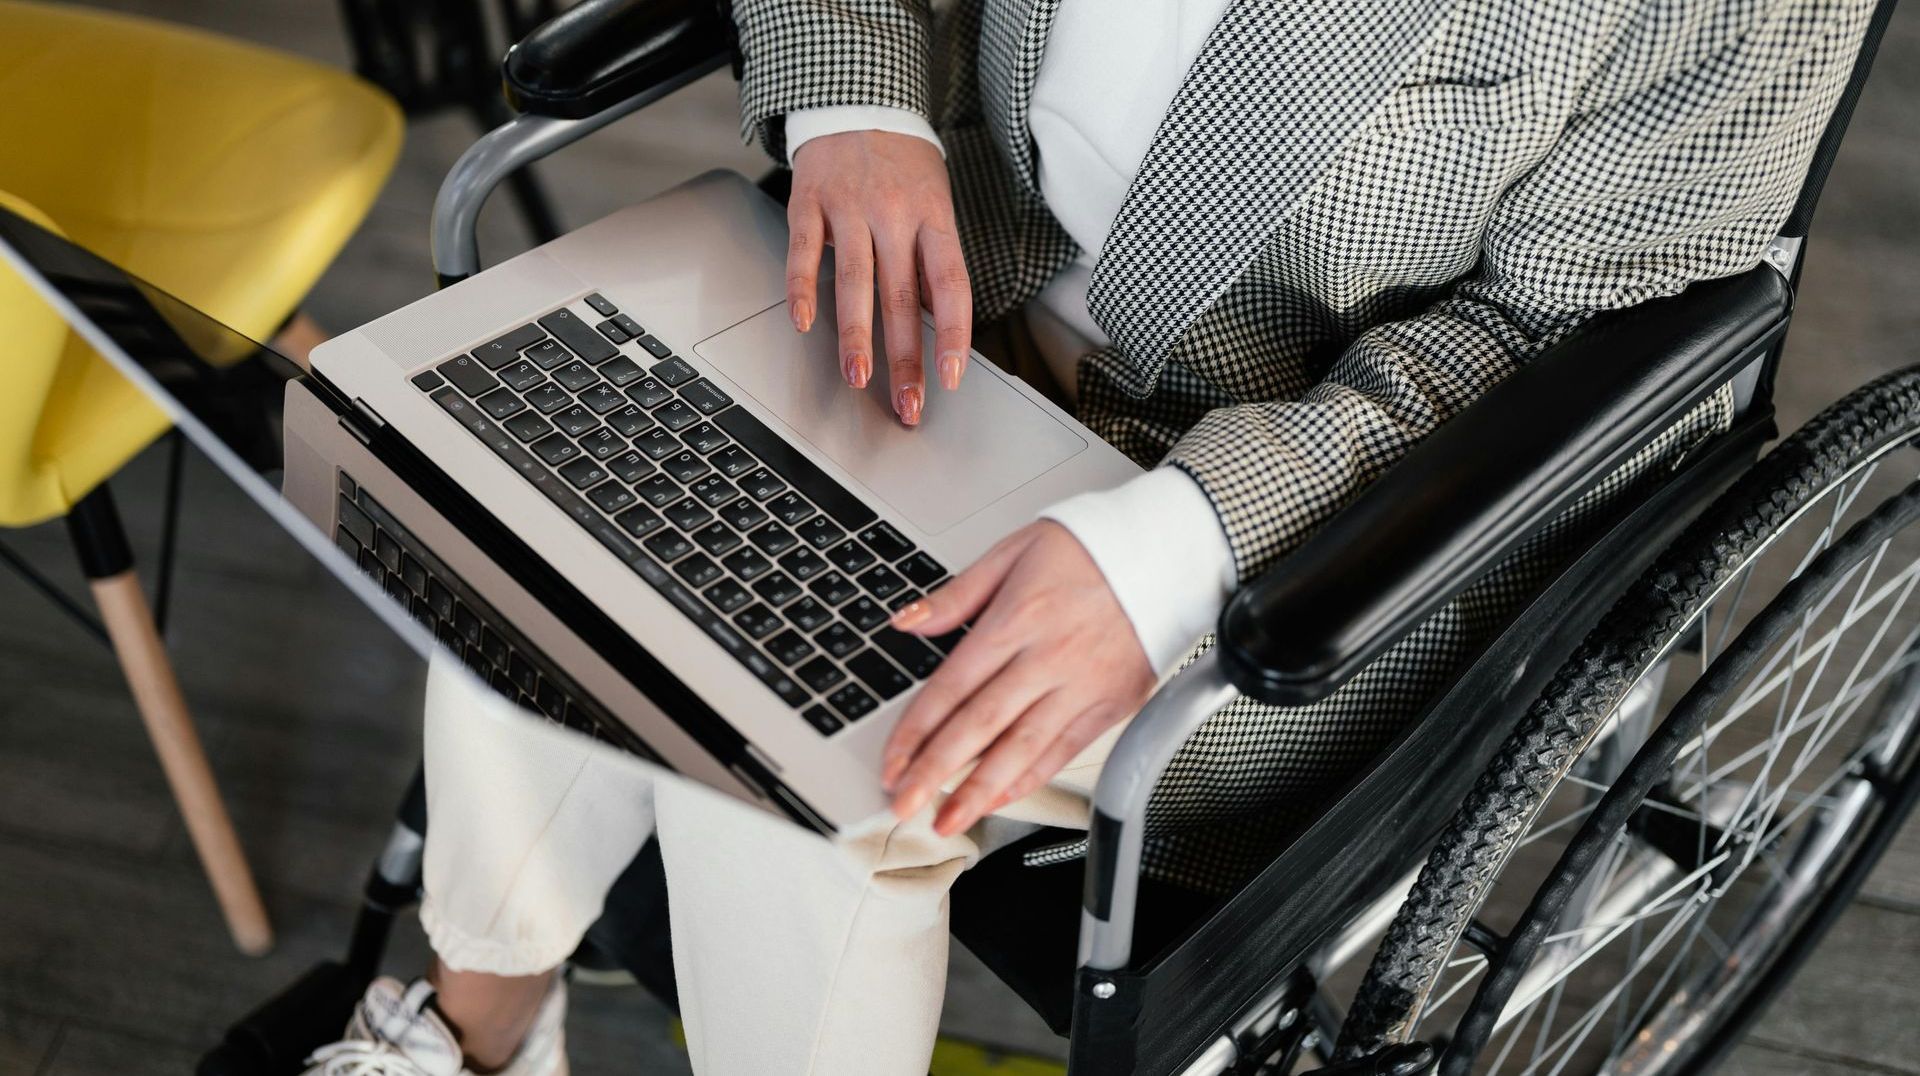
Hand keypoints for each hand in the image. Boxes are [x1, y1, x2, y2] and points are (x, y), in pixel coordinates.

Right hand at [787, 130, 971, 425]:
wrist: (858, 101)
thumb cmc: (902, 164)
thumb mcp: (934, 204)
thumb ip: (931, 261)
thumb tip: (938, 323)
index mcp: (933, 217)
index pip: (950, 284)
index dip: (951, 334)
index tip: (949, 377)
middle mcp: (894, 214)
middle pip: (902, 295)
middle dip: (904, 356)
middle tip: (907, 401)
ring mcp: (850, 207)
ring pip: (855, 280)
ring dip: (856, 335)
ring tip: (858, 377)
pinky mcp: (809, 202)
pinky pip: (804, 251)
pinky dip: (803, 288)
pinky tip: (805, 322)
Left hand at [881, 522, 1155, 835]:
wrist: (1169, 551)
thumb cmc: (1092, 548)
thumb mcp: (1015, 550)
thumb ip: (958, 594)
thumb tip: (906, 622)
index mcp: (1017, 619)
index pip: (952, 687)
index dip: (916, 731)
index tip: (892, 762)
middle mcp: (1048, 658)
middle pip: (980, 726)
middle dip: (935, 773)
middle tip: (903, 806)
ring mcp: (1082, 686)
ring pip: (1021, 749)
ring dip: (979, 791)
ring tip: (947, 820)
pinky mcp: (1112, 704)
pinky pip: (1064, 751)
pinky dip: (1030, 778)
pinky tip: (1001, 797)